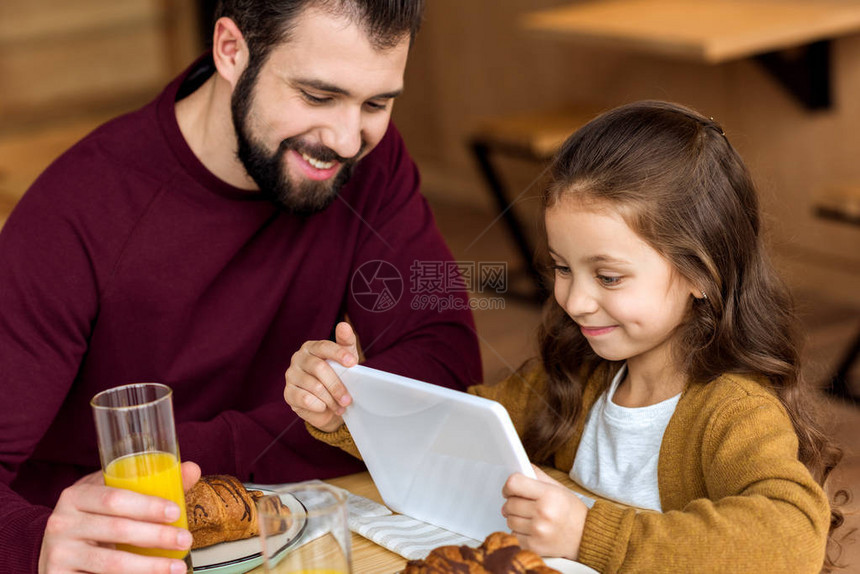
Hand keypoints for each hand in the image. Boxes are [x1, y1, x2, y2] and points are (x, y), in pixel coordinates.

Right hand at [39, 461, 200, 573]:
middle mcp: (61, 524)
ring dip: (150, 567)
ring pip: (111, 563)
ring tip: (178, 568)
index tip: (176, 511)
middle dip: (157, 536)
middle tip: (185, 539)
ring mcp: (59, 554)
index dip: (147, 505)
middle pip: (117, 529)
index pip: (114, 498)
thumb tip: (192, 469)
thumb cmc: (94, 518)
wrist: (55, 548)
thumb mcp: (113, 496)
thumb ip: (151, 484)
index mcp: (76, 496)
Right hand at [284, 321, 358, 432]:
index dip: (339, 354)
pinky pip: (304, 399)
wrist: (330, 404)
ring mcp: (291, 375)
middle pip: (319, 368)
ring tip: (340, 406)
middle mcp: (298, 358)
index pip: (324, 347)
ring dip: (330, 399)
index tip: (353, 363)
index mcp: (312, 347)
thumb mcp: (347, 359)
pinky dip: (319, 405)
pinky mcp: (288, 393)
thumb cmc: (338, 376)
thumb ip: (346, 342)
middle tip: (348, 399)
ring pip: (313, 386)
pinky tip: (325, 408)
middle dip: (337, 385)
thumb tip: (343, 325)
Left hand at [502, 465, 587, 559]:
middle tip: (521, 504)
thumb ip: (538, 475)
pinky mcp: (534, 546)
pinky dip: (518, 532)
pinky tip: (530, 529)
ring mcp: (538, 531)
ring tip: (528, 517)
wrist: (586, 537)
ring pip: (509, 520)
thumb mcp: (559, 488)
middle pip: (509, 503)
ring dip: (514, 518)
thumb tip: (519, 469)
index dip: (508, 486)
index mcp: (549, 495)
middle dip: (512, 503)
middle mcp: (543, 513)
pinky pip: (513, 535)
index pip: (514, 483)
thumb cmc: (572, 511)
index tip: (510, 489)